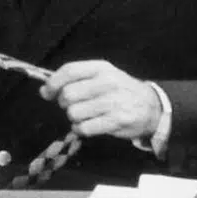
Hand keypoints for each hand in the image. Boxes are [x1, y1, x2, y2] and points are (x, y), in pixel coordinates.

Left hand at [39, 60, 160, 140]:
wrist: (152, 107)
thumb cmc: (120, 91)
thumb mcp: (102, 76)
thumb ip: (74, 79)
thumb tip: (44, 90)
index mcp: (101, 68)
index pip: (69, 71)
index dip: (53, 83)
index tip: (47, 93)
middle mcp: (108, 82)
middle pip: (68, 94)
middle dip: (65, 104)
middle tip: (74, 106)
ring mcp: (114, 102)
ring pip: (74, 113)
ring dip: (74, 118)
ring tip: (86, 116)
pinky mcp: (117, 120)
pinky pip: (84, 128)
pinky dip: (81, 129)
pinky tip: (90, 126)